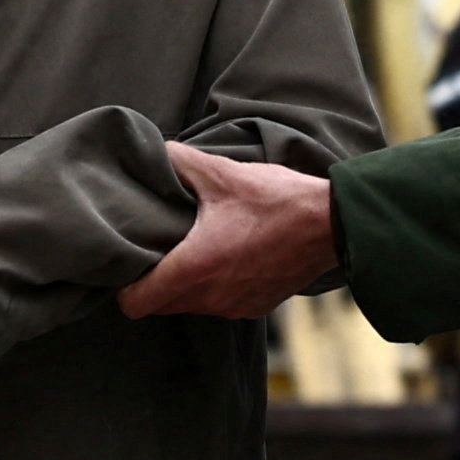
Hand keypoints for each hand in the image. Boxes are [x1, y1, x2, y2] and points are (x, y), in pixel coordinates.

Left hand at [114, 143, 340, 321]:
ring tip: (193, 247)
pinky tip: (227, 256)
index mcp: (194, 268)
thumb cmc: (277, 200)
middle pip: (160, 305)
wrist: (334, 225)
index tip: (130, 262)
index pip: (135, 304)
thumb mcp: (223, 173)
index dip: (125, 287)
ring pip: (191, 305)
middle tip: (158, 249)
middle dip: (153, 282)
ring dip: (186, 283)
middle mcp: (211, 298)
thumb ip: (180, 163)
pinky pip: (220, 304)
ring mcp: (234, 308)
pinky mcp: (256, 308)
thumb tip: (153, 152)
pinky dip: (215, 287)